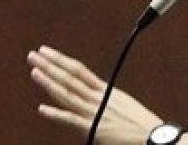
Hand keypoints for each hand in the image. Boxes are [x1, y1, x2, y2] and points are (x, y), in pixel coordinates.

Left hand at [28, 45, 162, 144]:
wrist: (154, 137)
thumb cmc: (140, 123)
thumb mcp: (123, 103)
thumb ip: (106, 98)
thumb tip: (94, 93)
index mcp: (105, 90)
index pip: (78, 70)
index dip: (61, 60)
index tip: (47, 51)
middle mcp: (98, 98)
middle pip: (69, 78)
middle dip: (50, 66)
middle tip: (33, 54)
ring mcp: (95, 113)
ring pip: (68, 94)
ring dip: (49, 82)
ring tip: (34, 71)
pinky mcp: (94, 129)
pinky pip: (72, 120)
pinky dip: (56, 115)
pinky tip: (42, 109)